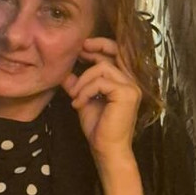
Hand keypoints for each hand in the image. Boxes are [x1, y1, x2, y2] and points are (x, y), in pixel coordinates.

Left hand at [62, 37, 140, 157]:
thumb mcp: (84, 100)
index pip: (116, 54)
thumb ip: (77, 85)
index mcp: (123, 81)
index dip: (100, 46)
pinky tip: (79, 104)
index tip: (81, 48)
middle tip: (79, 51)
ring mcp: (131, 86)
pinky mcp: (126, 93)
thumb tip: (65, 72)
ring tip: (75, 97)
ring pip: (102, 67)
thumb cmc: (98, 127)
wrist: (106, 149)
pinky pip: (101, 82)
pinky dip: (85, 91)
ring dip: (83, 81)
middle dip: (96, 46)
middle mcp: (131, 81)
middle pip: (115, 52)